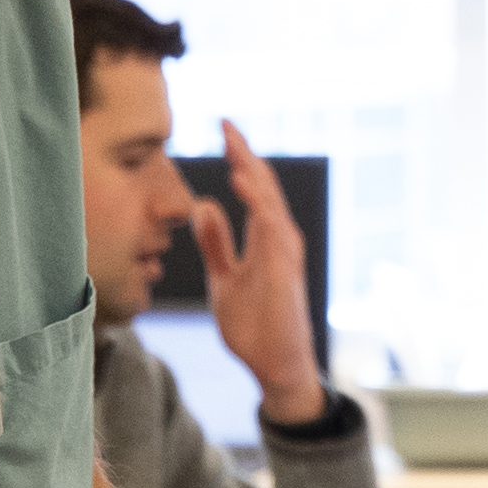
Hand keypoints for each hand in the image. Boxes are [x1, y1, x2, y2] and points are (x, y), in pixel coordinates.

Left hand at [197, 117, 328, 416]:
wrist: (274, 364)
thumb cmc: (255, 324)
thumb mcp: (224, 277)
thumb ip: (216, 244)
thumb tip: (203, 206)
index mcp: (265, 237)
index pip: (252, 187)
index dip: (239, 158)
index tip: (224, 129)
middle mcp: (279, 238)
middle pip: (263, 185)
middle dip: (245, 154)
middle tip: (227, 123)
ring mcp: (284, 251)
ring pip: (269, 199)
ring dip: (251, 170)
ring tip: (233, 143)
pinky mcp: (283, 267)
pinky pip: (271, 225)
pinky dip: (257, 201)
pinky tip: (241, 180)